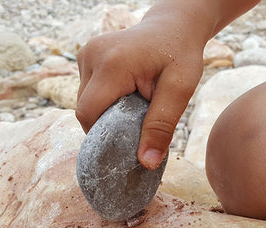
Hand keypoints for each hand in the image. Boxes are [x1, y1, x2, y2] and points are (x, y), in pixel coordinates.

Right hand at [76, 14, 205, 168]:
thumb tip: (146, 163)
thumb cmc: (180, 55)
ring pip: (85, 100)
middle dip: (107, 124)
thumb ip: (162, 126)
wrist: (174, 26)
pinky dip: (104, 100)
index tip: (126, 144)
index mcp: (111, 65)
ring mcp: (86, 53)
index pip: (89, 114)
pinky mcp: (86, 55)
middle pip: (85, 109)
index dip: (103, 136)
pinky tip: (125, 95)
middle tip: (135, 126)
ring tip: (132, 106)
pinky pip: (88, 90)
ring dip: (106, 111)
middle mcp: (91, 56)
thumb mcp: (180, 90)